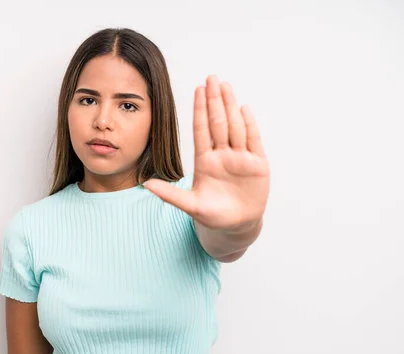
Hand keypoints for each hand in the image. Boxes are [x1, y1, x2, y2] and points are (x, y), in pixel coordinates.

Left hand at [144, 75, 269, 230]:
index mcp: (205, 161)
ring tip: (226, 86)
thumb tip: (146, 185)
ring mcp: (240, 158)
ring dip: (231, 106)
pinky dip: (249, 124)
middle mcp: (222, 155)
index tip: (197, 90)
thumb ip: (170, 194)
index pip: (202, 130)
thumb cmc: (212, 215)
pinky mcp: (257, 165)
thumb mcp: (190, 205)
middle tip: (211, 77)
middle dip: (215, 100)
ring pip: (235, 127)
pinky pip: (253, 140)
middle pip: (219, 122)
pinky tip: (243, 108)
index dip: (200, 110)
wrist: (236, 226)